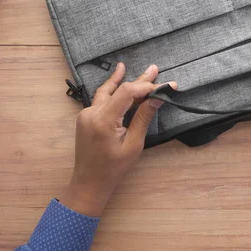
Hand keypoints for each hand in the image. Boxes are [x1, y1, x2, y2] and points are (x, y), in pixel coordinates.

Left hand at [60, 63, 173, 216]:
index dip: (146, 86)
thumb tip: (156, 99)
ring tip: (127, 67)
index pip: (126, 93)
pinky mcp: (85, 118)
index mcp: (103, 120)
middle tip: (154, 69)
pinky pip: (100, 100)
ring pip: (106, 92)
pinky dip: (111, 92)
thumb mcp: (133, 145)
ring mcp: (86, 114)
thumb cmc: (114, 169)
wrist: (89, 183)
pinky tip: (116, 82)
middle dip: (138, 80)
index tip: (164, 86)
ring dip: (120, 81)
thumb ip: (143, 118)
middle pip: (117, 90)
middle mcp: (91, 113)